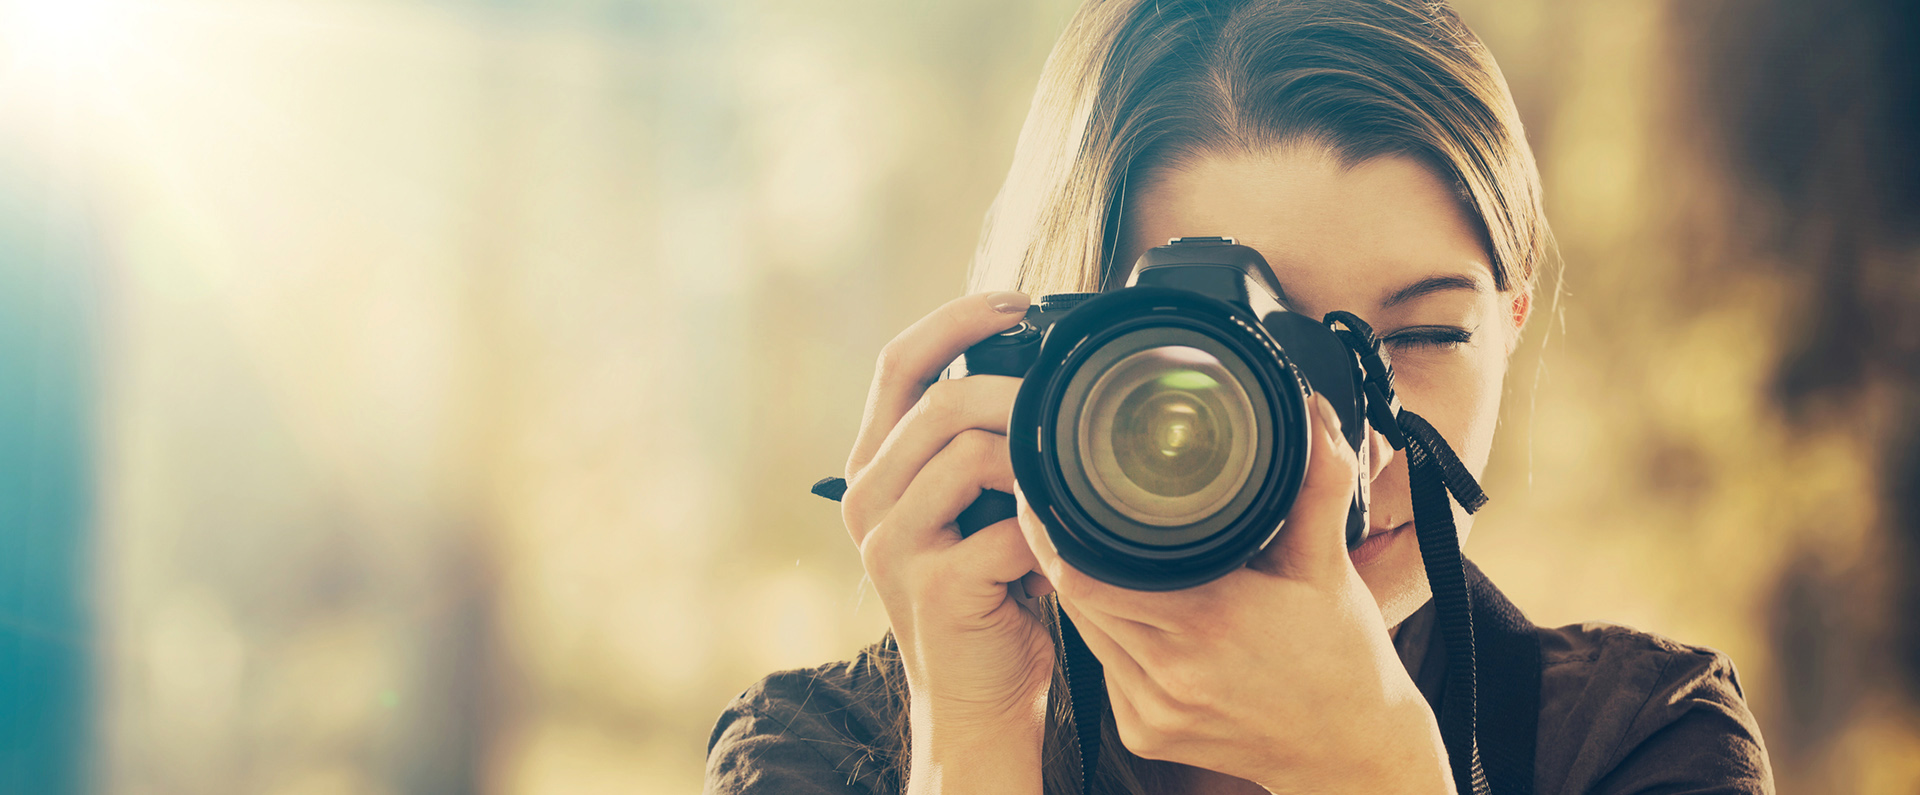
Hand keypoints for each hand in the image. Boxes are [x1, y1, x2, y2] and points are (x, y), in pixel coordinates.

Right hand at [839, 291, 1053, 793]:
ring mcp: (893, 547)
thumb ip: (983, 447)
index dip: (956, 319)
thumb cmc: (989, 597)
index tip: (1018, 302)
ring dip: (1034, 458)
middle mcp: (868, 500)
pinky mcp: (934, 590)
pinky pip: (1004, 528)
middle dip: (1015, 390)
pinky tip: (1064, 539)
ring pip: (968, 454)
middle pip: (940, 403)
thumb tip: (1042, 373)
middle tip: (1068, 402)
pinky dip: (1048, 526)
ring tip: (1068, 479)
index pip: (897, 362)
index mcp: (875, 467)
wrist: (978, 702)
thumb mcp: (972, 507)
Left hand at [1017, 393, 1454, 793]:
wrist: (1352, 750)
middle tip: (1059, 511)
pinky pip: (1105, 670)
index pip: (1089, 574)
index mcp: (1209, 622)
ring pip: (1086, 634)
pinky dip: (1108, 636)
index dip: (1057, 534)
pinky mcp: (1145, 736)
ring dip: (1086, 595)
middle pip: (1077, 599)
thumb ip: (1317, 484)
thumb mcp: (1328, 565)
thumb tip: (1313, 414)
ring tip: (1091, 554)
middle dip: (1066, 555)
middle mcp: (1172, 673)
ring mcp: (1154, 712)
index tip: (1048, 494)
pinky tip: (1131, 612)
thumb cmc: (1342, 659)